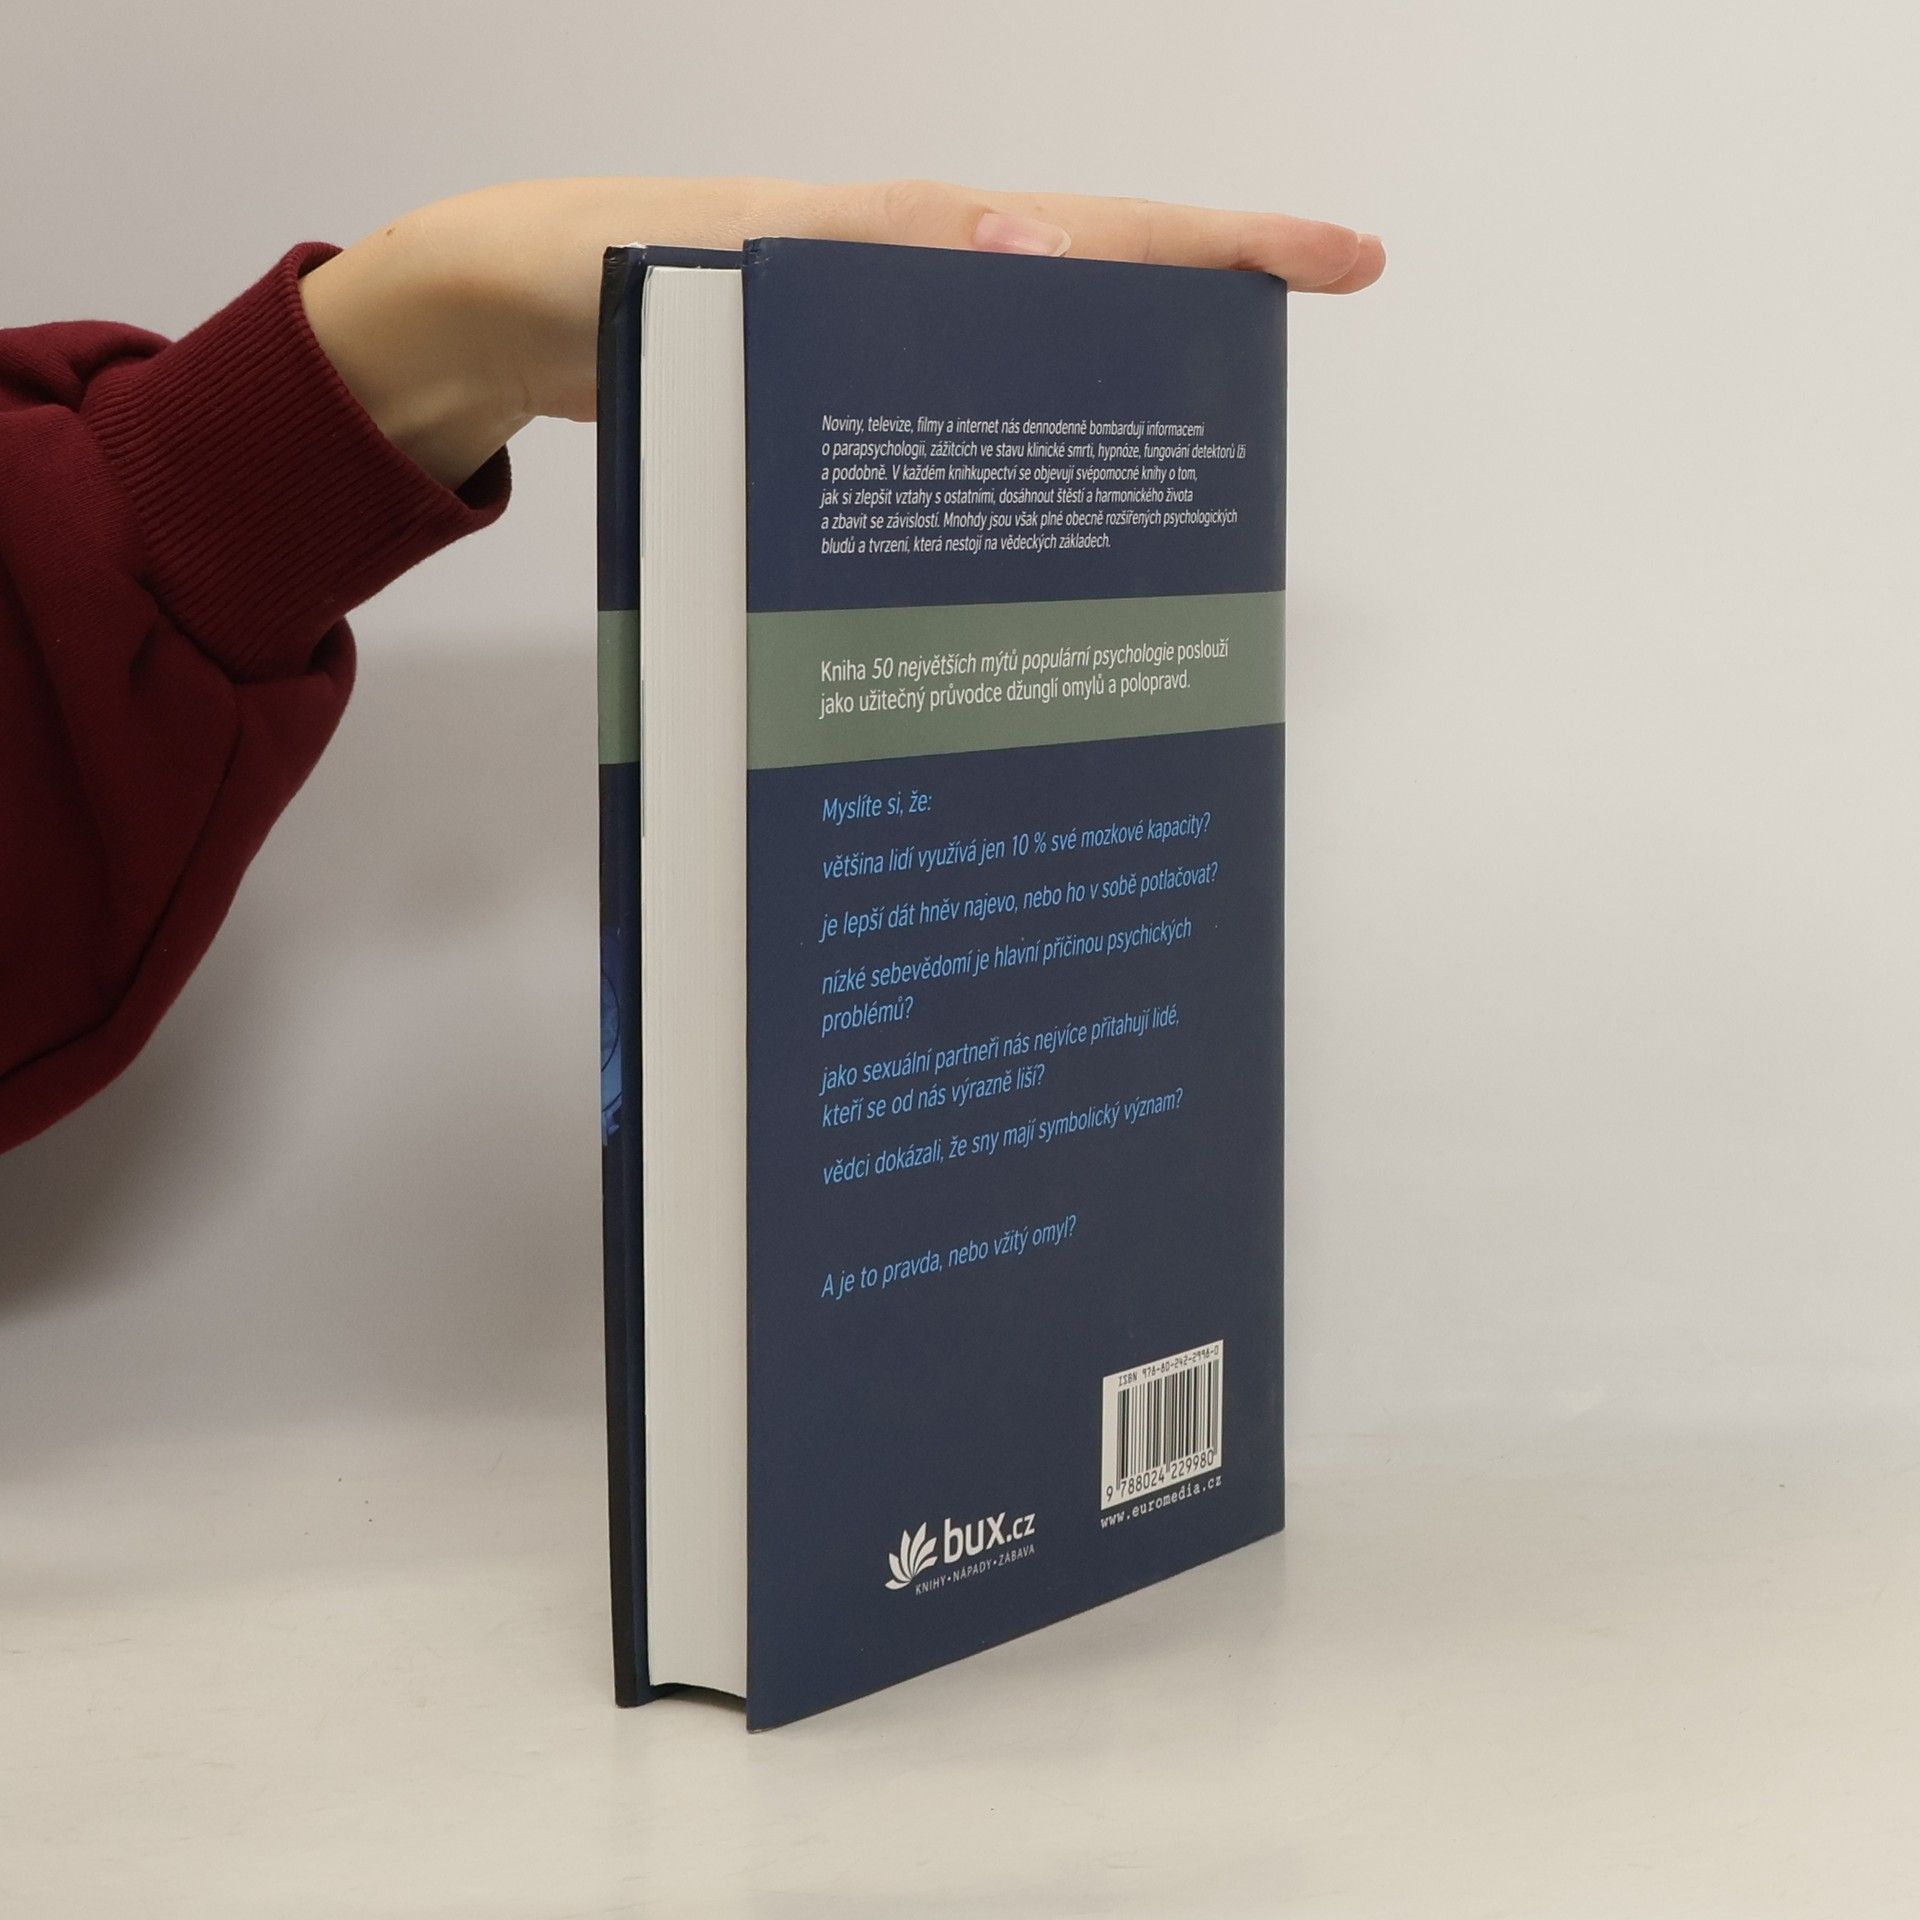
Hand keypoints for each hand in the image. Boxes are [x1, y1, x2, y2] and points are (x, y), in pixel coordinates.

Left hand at [300, 177, 1385, 489]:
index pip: (1109, 236)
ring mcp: (883, 343)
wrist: (509, 316)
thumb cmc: (607, 273)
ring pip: (1026, 376)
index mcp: (921, 240)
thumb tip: (1046, 255)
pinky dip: (1000, 460)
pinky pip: (952, 419)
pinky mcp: (839, 397)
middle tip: (1255, 440)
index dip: (1231, 249)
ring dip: (1095, 425)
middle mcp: (920, 285)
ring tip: (1164, 512)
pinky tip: (1016, 532)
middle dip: (1190, 350)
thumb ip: (876, 256)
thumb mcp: (739, 263)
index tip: (1344, 262)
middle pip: (1092, 307)